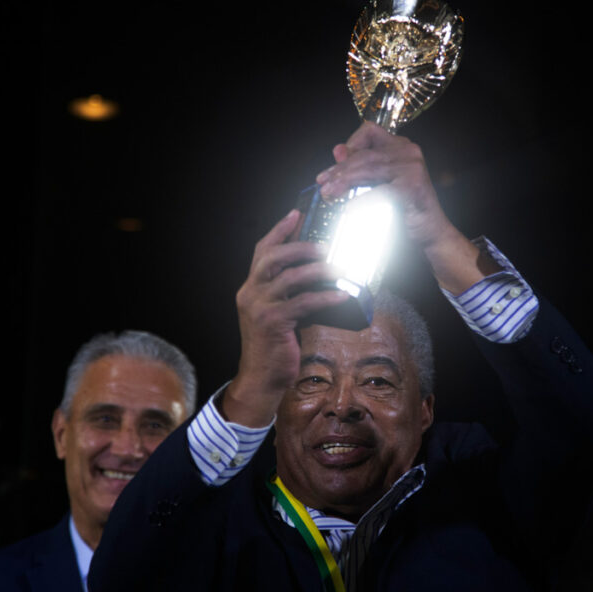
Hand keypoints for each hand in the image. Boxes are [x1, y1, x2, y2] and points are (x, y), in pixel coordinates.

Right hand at [223, 210, 349, 426]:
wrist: (262, 378)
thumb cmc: (275, 346)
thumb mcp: (278, 314)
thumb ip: (290, 294)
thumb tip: (323, 276)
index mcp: (250, 288)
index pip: (262, 251)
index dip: (279, 230)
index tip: (296, 213)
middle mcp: (250, 293)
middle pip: (273, 257)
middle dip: (301, 246)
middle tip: (326, 246)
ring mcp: (259, 307)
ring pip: (290, 277)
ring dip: (319, 270)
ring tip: (341, 269)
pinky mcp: (273, 322)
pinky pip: (304, 302)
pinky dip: (326, 297)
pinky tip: (343, 295)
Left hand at [315, 122, 498, 293]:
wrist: (430, 234)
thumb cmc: (404, 209)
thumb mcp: (379, 183)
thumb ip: (360, 166)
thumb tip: (337, 150)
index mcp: (401, 147)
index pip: (370, 131)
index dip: (350, 143)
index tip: (335, 162)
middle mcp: (408, 152)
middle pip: (365, 154)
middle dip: (339, 170)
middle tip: (323, 184)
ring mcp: (412, 168)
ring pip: (368, 169)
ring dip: (344, 182)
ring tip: (329, 194)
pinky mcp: (412, 188)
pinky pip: (379, 192)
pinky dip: (361, 201)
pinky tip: (349, 209)